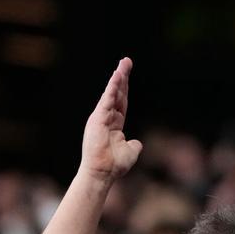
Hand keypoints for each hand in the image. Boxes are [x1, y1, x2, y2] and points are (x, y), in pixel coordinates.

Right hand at [78, 58, 142, 183]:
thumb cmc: (115, 165)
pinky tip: (117, 77)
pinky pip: (106, 100)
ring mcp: (101, 117)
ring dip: (118, 79)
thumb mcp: (130, 152)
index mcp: (114, 124)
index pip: (122, 102)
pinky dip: (112, 89)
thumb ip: (134, 144)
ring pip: (111, 94)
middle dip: (122, 77)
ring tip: (123, 64)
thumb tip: (137, 143)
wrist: (103, 173)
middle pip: (117, 93)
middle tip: (126, 61)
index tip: (127, 74)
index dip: (125, 88)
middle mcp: (106, 118)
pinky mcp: (97, 119)